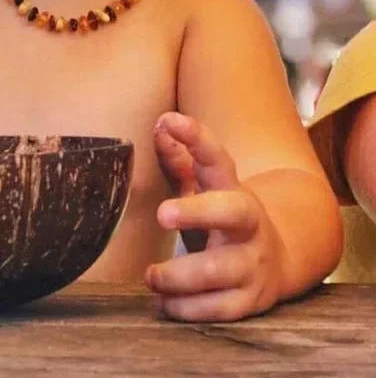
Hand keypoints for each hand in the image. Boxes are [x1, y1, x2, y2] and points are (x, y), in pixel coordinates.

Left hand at [147, 112, 287, 320]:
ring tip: (151, 275)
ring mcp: (252, 263)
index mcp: (232, 188)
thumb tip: (159, 125)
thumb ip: (178, 159)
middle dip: (197, 212)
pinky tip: (165, 302)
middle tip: (162, 214)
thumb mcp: (203, 186)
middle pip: (230, 212)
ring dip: (178, 275)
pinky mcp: (250, 300)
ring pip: (218, 270)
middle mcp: (248, 223)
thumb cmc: (222, 217)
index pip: (216, 156)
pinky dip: (187, 308)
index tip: (169, 120)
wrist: (277, 259)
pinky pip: (218, 309)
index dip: (195, 137)